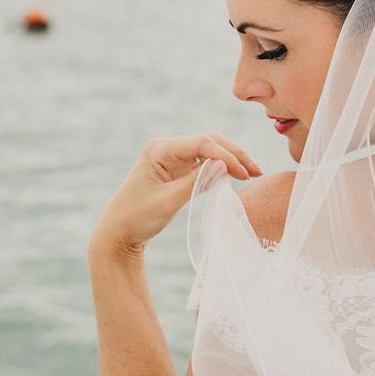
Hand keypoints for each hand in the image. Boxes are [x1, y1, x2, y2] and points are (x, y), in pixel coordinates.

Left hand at [90, 131, 262, 254]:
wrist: (117, 233)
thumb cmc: (138, 217)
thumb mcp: (169, 201)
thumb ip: (197, 181)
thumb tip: (225, 164)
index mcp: (160, 149)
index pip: (202, 143)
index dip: (226, 155)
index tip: (245, 174)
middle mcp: (166, 148)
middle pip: (208, 141)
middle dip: (234, 154)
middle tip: (257, 171)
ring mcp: (171, 157)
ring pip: (208, 150)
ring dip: (229, 160)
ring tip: (252, 174)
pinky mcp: (175, 169)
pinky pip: (202, 162)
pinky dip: (219, 168)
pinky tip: (235, 176)